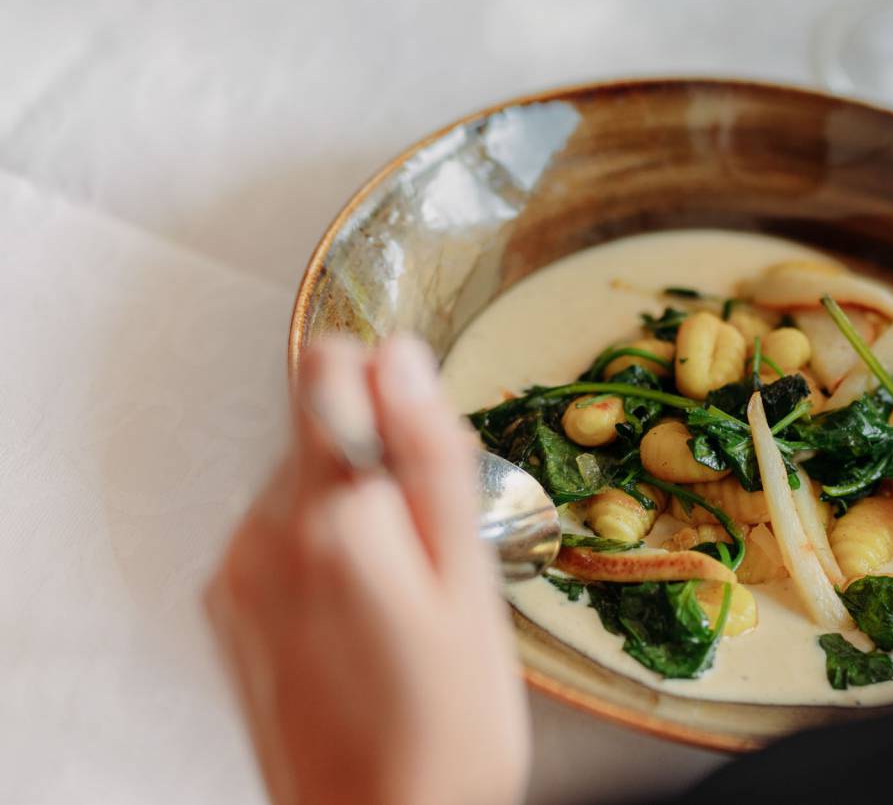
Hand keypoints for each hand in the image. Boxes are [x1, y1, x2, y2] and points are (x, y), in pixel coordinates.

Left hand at [205, 336, 531, 804]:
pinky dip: (328, 552)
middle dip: (382, 461)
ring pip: (304, 485)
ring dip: (357, 510)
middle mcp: (264, 536)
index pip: (327, 367)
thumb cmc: (447, 729)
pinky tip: (371, 616)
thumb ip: (429, 459)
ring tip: (410, 595)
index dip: (385, 378)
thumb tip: (403, 357)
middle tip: (437, 546)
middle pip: (321, 431)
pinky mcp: (230, 610)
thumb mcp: (468, 582)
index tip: (422, 424)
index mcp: (332, 519)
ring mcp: (238, 575)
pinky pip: (283, 538)